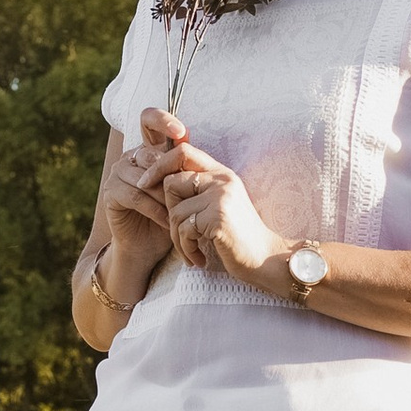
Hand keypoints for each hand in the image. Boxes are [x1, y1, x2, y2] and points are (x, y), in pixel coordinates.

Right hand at [98, 111, 184, 291]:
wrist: (148, 247)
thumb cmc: (170, 215)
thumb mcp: (181, 188)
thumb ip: (183, 165)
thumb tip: (188, 138)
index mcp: (148, 150)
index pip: (149, 120)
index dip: (162, 120)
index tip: (181, 132)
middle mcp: (130, 157)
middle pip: (150, 153)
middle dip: (170, 175)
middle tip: (186, 194)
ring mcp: (117, 173)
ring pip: (145, 176)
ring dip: (165, 196)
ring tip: (179, 212)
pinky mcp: (110, 192)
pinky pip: (137, 195)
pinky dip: (155, 209)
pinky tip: (168, 221)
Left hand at [157, 136, 290, 289]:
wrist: (265, 260)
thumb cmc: (238, 237)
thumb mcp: (219, 206)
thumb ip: (197, 191)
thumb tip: (159, 181)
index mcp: (221, 174)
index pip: (183, 151)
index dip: (159, 164)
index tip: (145, 183)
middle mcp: (222, 180)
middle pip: (171, 183)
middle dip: (168, 213)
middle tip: (180, 235)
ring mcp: (221, 197)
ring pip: (175, 212)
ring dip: (177, 239)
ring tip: (190, 251)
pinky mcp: (218, 217)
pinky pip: (184, 230)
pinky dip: (186, 249)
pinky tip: (198, 258)